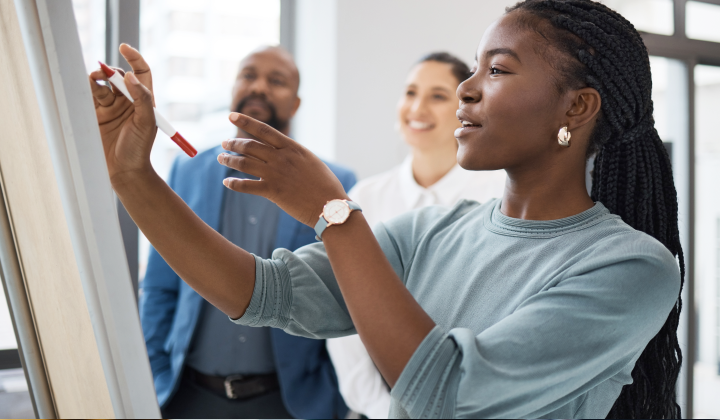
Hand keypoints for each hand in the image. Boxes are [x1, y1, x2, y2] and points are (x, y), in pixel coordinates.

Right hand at [89, 44, 156, 184]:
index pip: (141, 72)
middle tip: (104, 73)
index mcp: (145, 100)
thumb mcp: (147, 123)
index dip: (134, 58)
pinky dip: (86, 88)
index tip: (124, 48)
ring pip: (101, 83)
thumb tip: (130, 76)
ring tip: (94, 80)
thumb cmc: (139, 149)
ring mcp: (111, 107)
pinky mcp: (95, 114)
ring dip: (97, 78)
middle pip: (118, 75)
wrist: (123, 171)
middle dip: (110, 70)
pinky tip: (86, 89)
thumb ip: (142, 98)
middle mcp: (128, 101)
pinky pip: (89, 95)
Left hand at [218, 113, 348, 226]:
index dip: (245, 121)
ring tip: (222, 158)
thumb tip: (282, 151)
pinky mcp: (272, 192)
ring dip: (229, 160)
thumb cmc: (325, 185)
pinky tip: (227, 183)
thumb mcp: (311, 161)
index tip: (231, 115)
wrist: (331, 205)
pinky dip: (234, 183)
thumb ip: (294, 155)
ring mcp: (276, 174)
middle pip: (249, 146)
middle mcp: (281, 158)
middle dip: (233, 143)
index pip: (263, 130)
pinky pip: (246, 186)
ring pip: (244, 163)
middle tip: (224, 144)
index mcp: (292, 148)